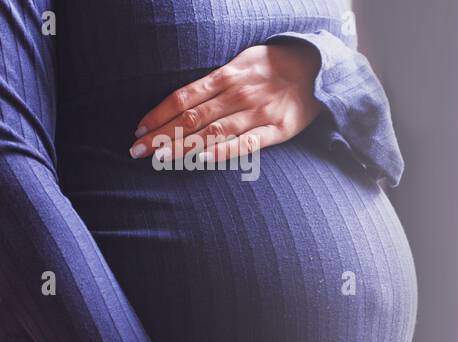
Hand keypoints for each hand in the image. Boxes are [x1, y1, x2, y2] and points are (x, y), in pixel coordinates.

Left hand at [129, 41, 323, 162]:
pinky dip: (223, 152)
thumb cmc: (273, 66)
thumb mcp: (241, 62)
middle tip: (137, 151)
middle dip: (161, 136)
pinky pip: (247, 143)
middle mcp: (238, 94)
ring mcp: (258, 112)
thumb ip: (215, 83)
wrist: (316, 68)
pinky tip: (202, 159)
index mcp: (226, 76)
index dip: (158, 115)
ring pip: (213, 133)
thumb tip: (183, 104)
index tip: (138, 131)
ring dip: (183, 147)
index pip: (182, 98)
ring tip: (160, 159)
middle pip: (191, 118)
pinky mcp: (278, 129)